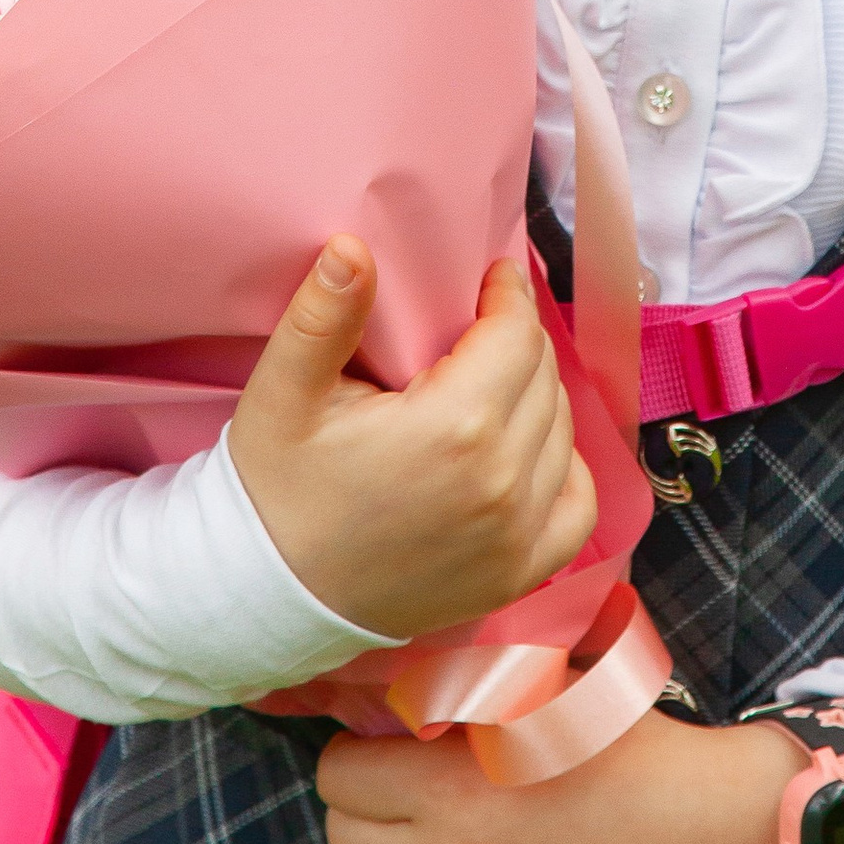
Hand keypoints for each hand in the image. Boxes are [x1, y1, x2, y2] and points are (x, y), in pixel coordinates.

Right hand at [230, 238, 597, 640]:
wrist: (267, 596)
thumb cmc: (275, 489)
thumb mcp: (283, 395)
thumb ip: (322, 317)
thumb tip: (353, 248)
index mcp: (454, 427)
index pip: (516, 335)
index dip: (508, 296)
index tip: (492, 279)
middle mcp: (501, 482)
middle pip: (543, 378)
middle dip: (517, 342)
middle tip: (480, 328)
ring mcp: (516, 536)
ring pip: (562, 433)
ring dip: (537, 398)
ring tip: (493, 383)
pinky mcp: (516, 575)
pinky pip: (577, 507)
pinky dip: (565, 472)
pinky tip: (529, 452)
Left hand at [316, 708, 799, 843]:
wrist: (709, 837)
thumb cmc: (634, 750)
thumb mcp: (545, 692)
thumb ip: (467, 687)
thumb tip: (399, 686)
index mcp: (449, 788)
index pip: (338, 777)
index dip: (360, 755)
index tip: (390, 749)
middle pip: (344, 839)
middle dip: (367, 808)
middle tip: (408, 793)